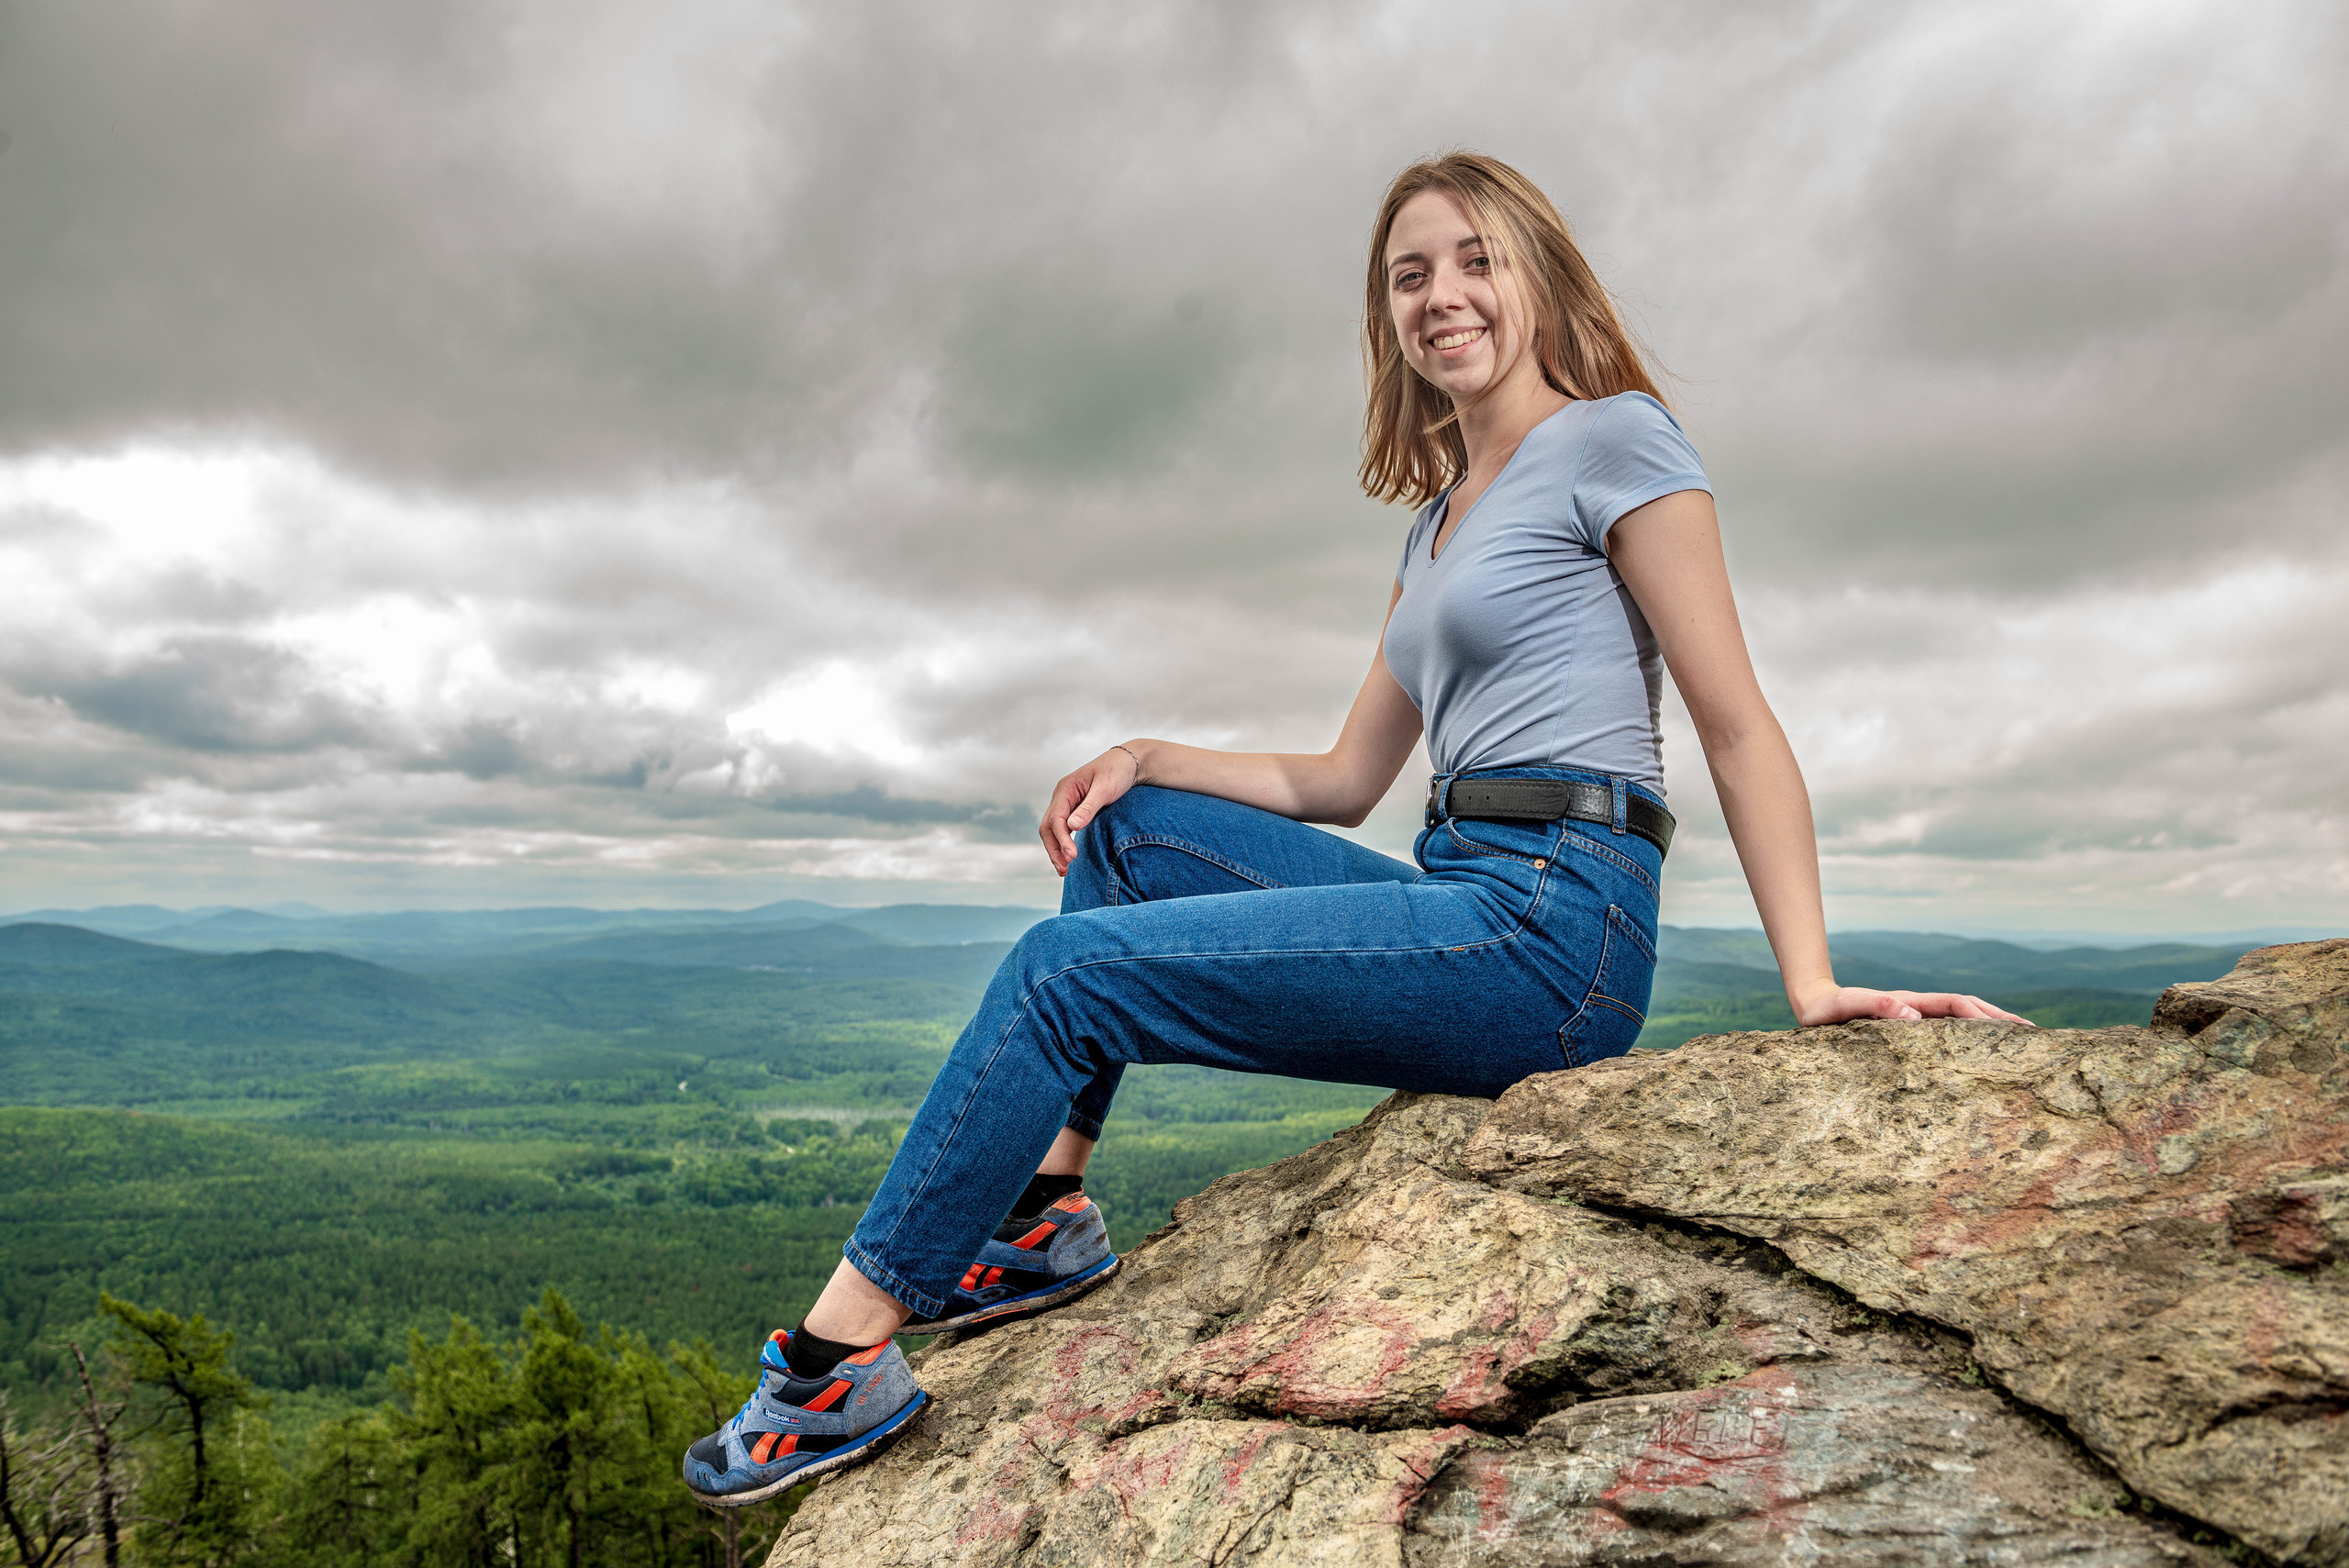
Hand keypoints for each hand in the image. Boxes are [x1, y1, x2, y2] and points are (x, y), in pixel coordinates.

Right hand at [1038, 747, 1141, 876]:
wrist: (1129, 763)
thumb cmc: (1118, 771)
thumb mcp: (1105, 789)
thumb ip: (1089, 807)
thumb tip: (1072, 826)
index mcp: (1065, 789)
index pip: (1056, 819)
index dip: (1062, 840)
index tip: (1072, 856)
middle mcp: (1062, 796)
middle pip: (1048, 827)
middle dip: (1054, 849)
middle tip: (1064, 870)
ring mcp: (1067, 803)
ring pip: (1053, 830)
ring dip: (1056, 849)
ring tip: (1064, 870)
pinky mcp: (1076, 809)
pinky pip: (1064, 828)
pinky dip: (1064, 843)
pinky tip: (1070, 855)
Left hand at [1792, 987, 2031, 1027]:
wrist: (1812, 1004)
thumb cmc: (1827, 1009)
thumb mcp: (1847, 1007)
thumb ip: (1876, 1006)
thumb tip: (1913, 1013)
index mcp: (1911, 1002)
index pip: (1958, 1005)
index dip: (1987, 1014)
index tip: (2015, 1028)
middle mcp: (1917, 1008)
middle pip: (1967, 1009)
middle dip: (1999, 1020)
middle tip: (2032, 1035)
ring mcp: (1913, 1018)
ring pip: (1958, 1021)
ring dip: (1986, 1028)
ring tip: (2014, 1044)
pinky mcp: (1905, 1030)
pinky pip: (1942, 1034)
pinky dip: (1964, 1039)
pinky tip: (1973, 1057)